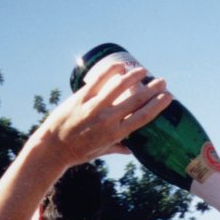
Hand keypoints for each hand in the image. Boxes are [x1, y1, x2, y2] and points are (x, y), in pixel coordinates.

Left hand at [30, 62, 172, 166]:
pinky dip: (111, 71)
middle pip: (136, 99)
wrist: (51, 148)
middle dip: (152, 89)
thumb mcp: (100, 152)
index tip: (168, 97)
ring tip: (143, 71)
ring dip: (134, 77)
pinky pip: (99, 80)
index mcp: (116, 134)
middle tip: (162, 81)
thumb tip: (131, 149)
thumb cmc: (76, 152)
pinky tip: (120, 66)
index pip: (143, 116)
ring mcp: (94, 106)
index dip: (158, 105)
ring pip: (119, 86)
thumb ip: (117, 148)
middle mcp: (107, 119)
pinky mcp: (81, 98)